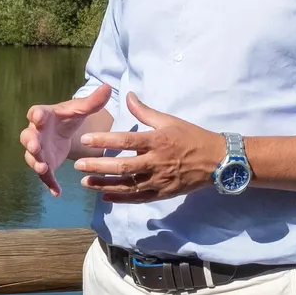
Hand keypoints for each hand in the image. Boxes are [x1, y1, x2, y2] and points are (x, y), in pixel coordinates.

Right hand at [20, 85, 111, 195]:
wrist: (64, 132)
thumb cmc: (68, 117)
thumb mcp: (80, 110)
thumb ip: (92, 101)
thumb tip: (107, 87)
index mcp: (43, 115)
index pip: (36, 113)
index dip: (36, 115)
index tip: (37, 116)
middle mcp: (36, 133)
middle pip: (28, 137)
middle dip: (30, 142)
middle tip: (35, 146)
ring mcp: (38, 150)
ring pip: (32, 157)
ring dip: (36, 162)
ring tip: (43, 168)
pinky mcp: (45, 163)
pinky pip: (44, 175)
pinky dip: (49, 183)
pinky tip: (56, 192)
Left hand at [73, 93, 223, 202]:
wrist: (217, 161)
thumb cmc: (192, 137)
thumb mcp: (170, 120)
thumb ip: (145, 112)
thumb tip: (127, 95)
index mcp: (157, 141)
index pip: (126, 141)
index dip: (104, 141)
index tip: (86, 140)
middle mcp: (156, 162)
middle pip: (122, 166)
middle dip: (98, 167)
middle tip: (79, 165)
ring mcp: (159, 180)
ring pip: (127, 185)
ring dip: (105, 184)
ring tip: (86, 183)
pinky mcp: (163, 193)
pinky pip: (138, 198)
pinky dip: (121, 198)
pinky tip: (105, 196)